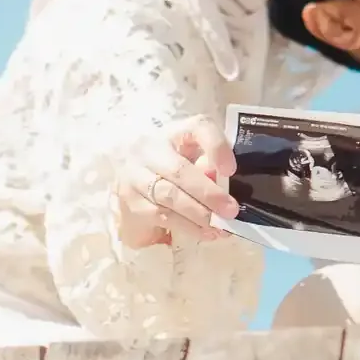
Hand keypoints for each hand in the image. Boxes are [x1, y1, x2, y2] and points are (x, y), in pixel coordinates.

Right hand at [110, 115, 239, 247]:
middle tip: (230, 211)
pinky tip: (202, 232)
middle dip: (208, 194)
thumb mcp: (191, 157)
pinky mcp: (129, 200)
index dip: (216, 147)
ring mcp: (134, 174)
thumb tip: (218, 184)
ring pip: (168, 196)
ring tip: (219, 227)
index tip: (230, 170)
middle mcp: (149, 148)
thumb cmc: (168, 165)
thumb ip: (206, 165)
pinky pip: (159, 215)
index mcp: (174, 132)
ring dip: (198, 215)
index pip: (198, 127)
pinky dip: (185, 226)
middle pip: (179, 170)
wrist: (128, 174)